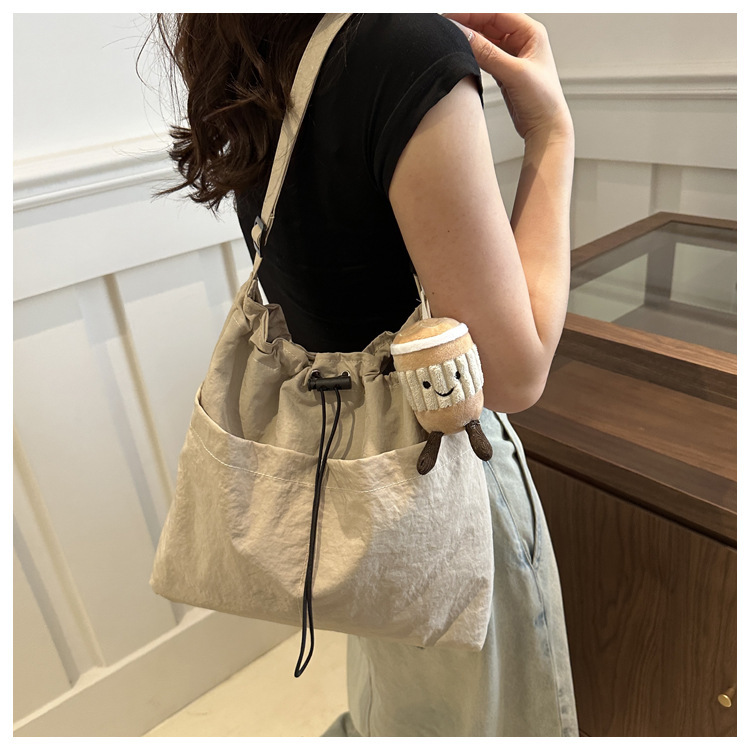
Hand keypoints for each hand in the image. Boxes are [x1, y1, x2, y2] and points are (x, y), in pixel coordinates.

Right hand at [444, 13, 572, 141]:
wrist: (546, 128)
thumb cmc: (543, 100)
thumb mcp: (514, 73)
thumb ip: (488, 53)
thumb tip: (464, 34)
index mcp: (531, 33)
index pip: (496, 12)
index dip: (472, 12)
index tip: (451, 16)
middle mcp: (523, 40)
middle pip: (489, 23)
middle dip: (468, 22)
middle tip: (447, 26)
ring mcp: (513, 56)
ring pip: (486, 39)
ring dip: (469, 38)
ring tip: (451, 39)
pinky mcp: (504, 71)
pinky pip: (485, 55)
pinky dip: (473, 53)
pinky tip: (463, 54)